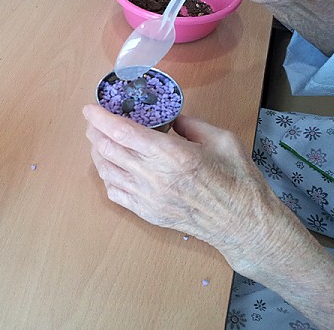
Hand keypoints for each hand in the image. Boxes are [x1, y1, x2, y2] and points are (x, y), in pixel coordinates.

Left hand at [84, 104, 333, 327]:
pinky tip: (110, 166)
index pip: (124, 133)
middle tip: (94, 121)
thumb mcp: (221, 139)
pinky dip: (106, 176)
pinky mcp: (147, 213)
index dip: (102, 118)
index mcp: (173, 154)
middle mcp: (154, 176)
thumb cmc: (238, 179)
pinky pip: (115, 193)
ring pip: (107, 171)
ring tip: (98, 140)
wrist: (243, 225)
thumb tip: (169, 117)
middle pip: (109, 150)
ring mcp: (148, 198)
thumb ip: (191, 124)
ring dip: (97, 152)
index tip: (89, 108)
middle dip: (95, 132)